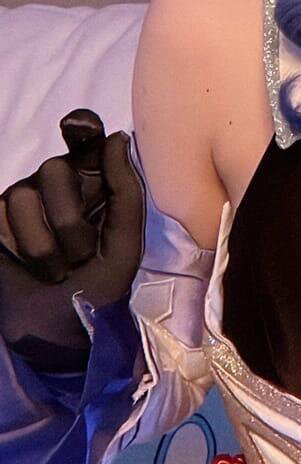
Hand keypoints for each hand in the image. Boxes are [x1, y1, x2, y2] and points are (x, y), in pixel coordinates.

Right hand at [0, 110, 144, 370]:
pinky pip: (1, 216)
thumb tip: (116, 136)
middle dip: (70, 220)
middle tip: (81, 255)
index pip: (85, 139)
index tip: (78, 129)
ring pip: (25, 192)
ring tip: (57, 271)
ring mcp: (27, 202)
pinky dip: (19, 249)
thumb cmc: (104, 292)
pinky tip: (29, 269)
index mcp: (98, 186)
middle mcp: (61, 188)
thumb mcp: (126, 245)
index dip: (80, 128)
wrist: (63, 335)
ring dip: (46, 243)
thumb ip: (125, 191)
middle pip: (56, 168)